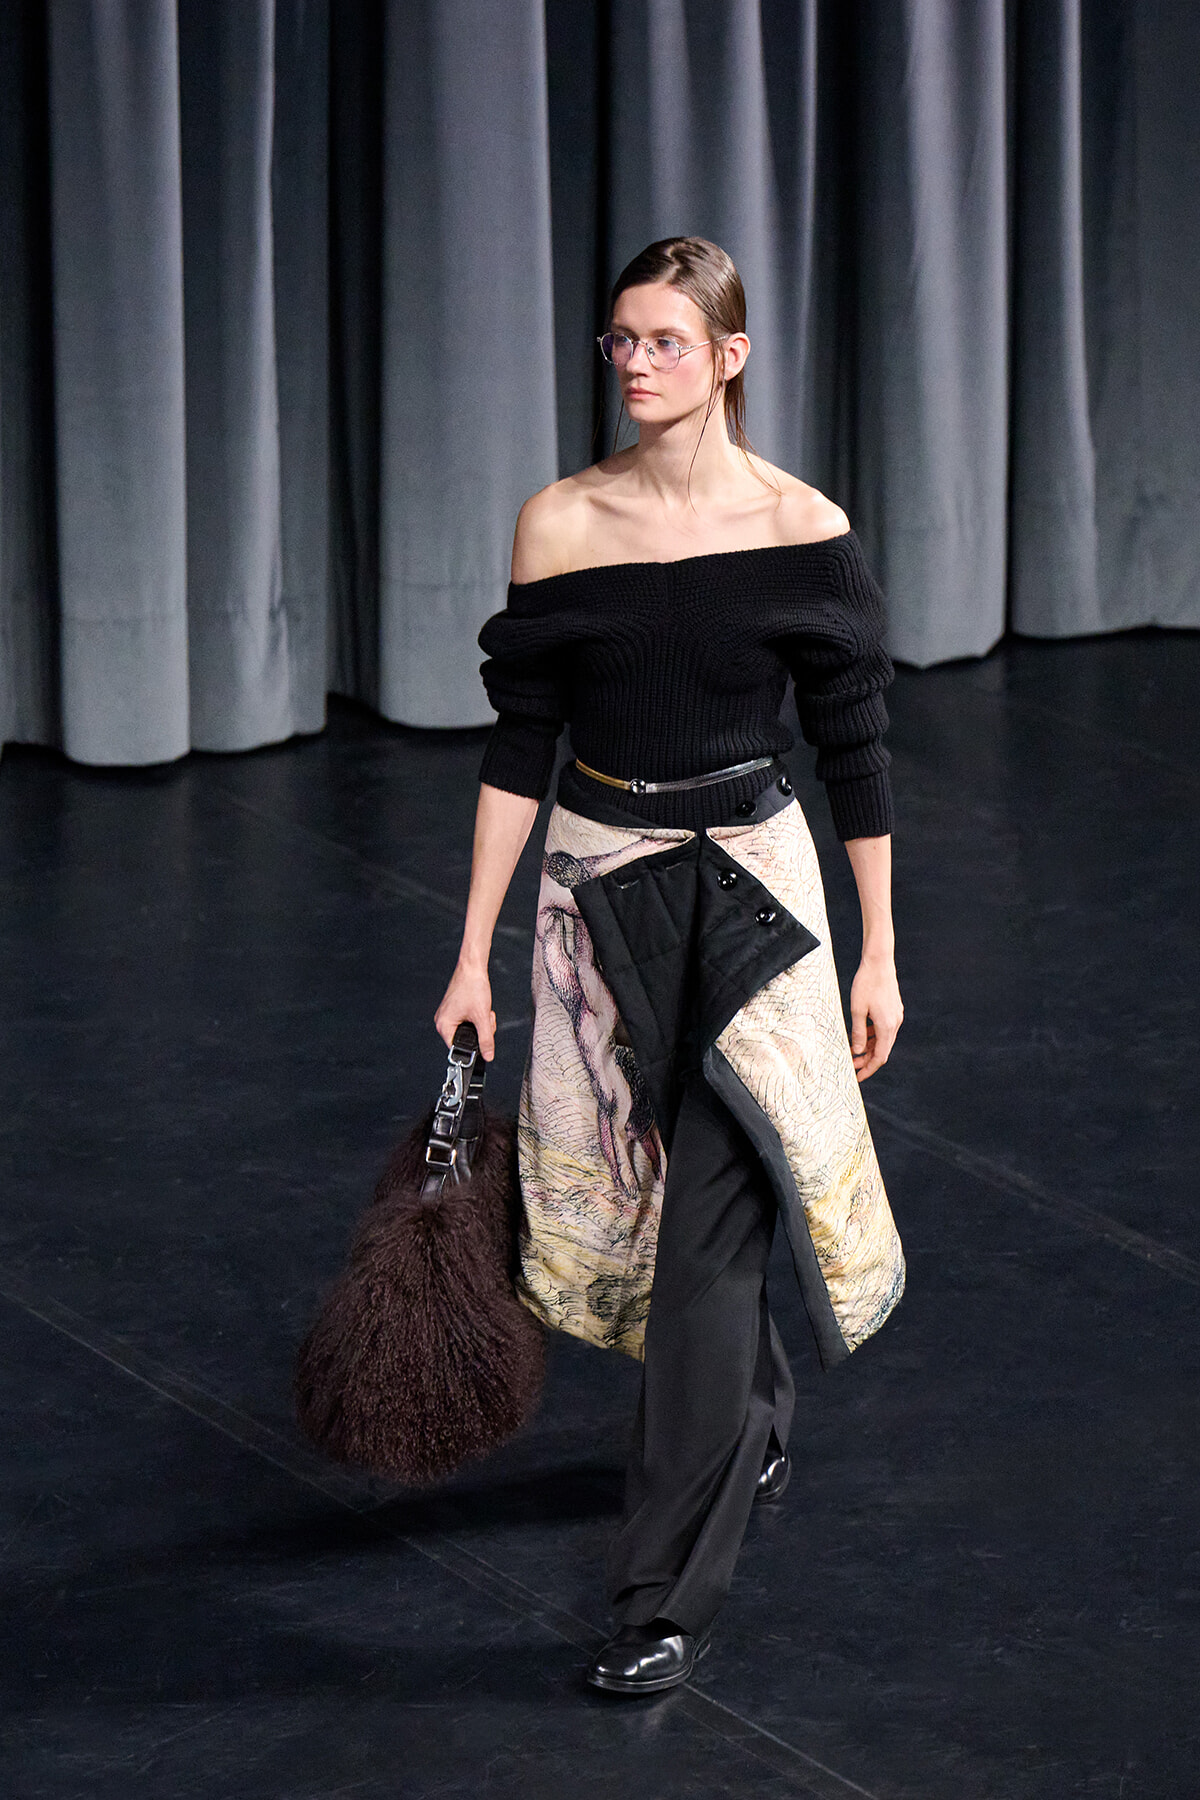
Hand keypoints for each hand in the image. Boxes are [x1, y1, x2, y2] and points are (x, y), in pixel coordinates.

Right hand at [434, 959, 496, 1060]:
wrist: (472, 967)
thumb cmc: (472, 986)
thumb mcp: (482, 1016)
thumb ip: (486, 1039)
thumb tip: (488, 1055)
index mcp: (444, 1025)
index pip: (458, 1048)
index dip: (474, 1046)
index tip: (483, 1039)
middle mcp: (442, 1020)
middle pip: (465, 1039)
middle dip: (480, 1031)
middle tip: (485, 1019)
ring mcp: (448, 1014)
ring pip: (468, 1029)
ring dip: (480, 1023)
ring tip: (483, 1011)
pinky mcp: (454, 1008)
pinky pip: (467, 1020)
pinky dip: (477, 1016)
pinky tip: (480, 1007)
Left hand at [849, 955, 902, 1081]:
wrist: (879, 962)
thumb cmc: (866, 984)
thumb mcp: (857, 1010)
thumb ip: (857, 1032)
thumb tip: (856, 1051)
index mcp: (886, 1026)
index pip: (879, 1057)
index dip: (868, 1069)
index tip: (857, 1077)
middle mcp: (895, 1023)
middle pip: (882, 1050)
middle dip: (867, 1060)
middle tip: (852, 1066)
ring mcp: (896, 1016)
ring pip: (883, 1039)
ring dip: (869, 1047)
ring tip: (854, 1051)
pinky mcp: (894, 1009)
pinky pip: (884, 1029)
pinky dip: (873, 1035)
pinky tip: (861, 1034)